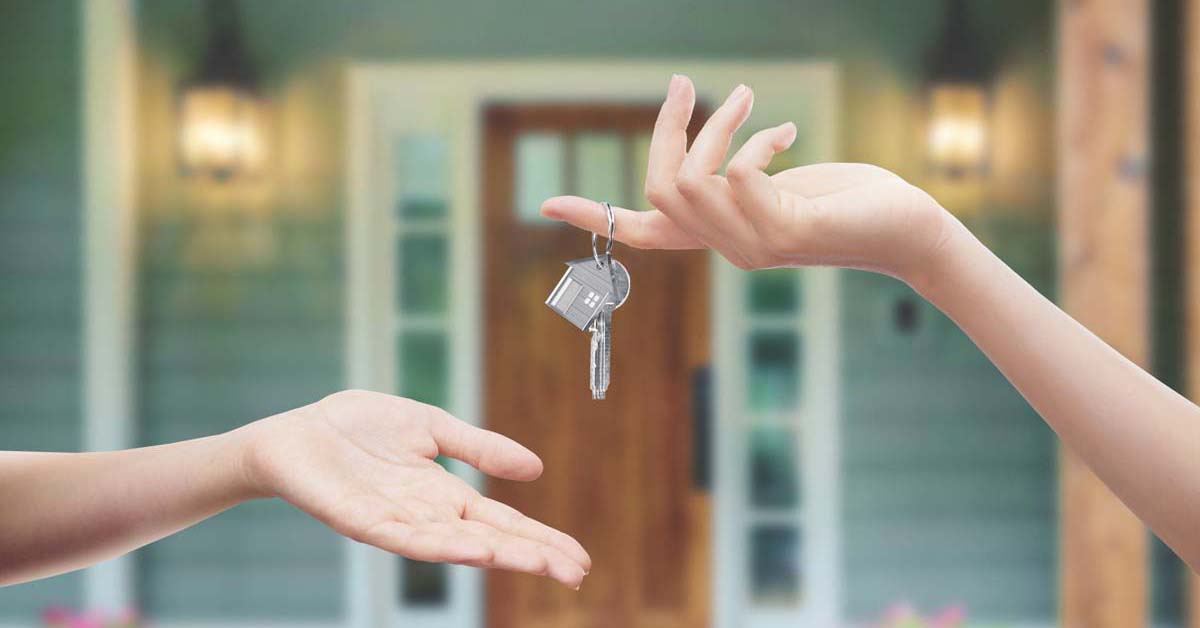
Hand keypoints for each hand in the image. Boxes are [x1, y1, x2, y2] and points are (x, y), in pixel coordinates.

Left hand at [239, 390, 589, 588]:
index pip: (503, 522)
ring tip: (536, 563)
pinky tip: (473, 550)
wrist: (296, 433)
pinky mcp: (363, 522)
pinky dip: (443, 546)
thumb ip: (479, 448)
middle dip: (532, 556)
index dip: (540, 540)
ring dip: (497, 556)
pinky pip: (407, 539)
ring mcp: (397, 523)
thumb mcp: (432, 427)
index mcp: (445, 495)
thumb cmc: (358, 429)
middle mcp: (427, 516)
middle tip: (576, 574)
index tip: (578, 558)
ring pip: (455, 547)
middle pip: (489, 541)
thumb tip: (535, 468)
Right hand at [540, 75, 961, 283]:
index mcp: (718, 236)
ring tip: (747, 99)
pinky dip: (754, 142)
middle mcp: (726, 249)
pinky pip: (736, 176)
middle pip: (658, 189)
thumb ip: (736, 178)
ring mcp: (752, 246)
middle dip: (667, 130)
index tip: (547, 206)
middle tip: (684, 88)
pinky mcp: (783, 232)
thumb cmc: (846, 201)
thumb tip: (708, 159)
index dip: (594, 217)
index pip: (643, 234)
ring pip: (692, 181)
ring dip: (716, 127)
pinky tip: (786, 134)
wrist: (905, 229)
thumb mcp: (778, 185)